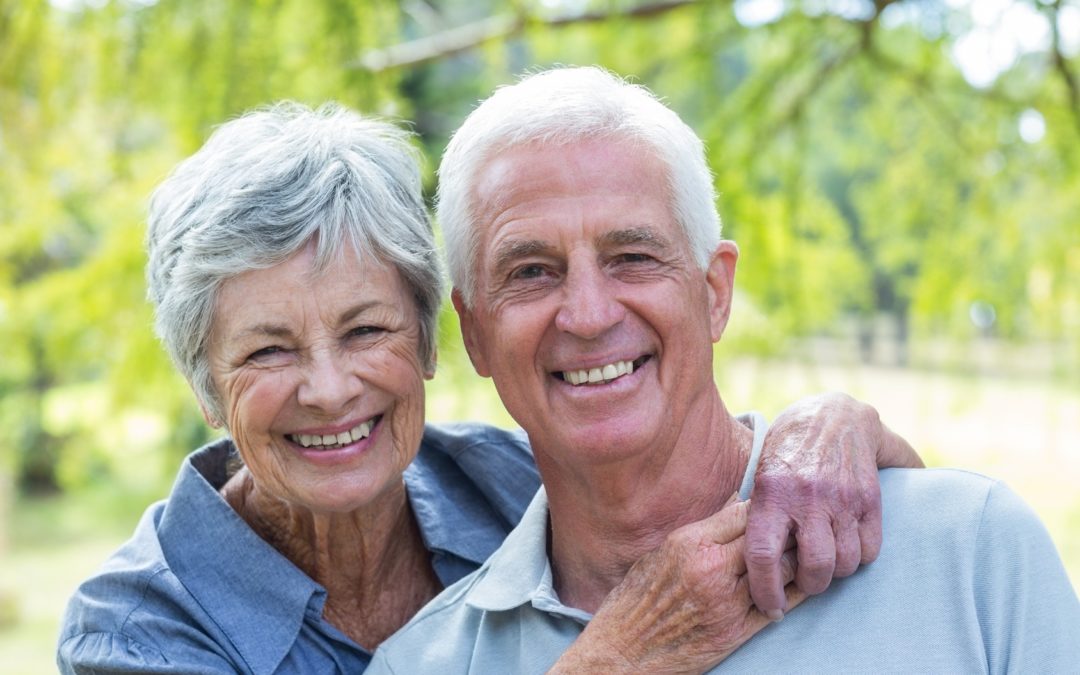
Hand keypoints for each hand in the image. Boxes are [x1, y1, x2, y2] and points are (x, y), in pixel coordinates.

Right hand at [550, 497, 804, 673]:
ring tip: (804, 553)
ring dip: (795, 561)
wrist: (623, 650)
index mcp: (690, 543)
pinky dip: (793, 594)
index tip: (775, 505)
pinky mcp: (736, 632)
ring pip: (781, 571)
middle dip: (786, 531)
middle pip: (768, 539)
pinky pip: (779, 606)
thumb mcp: (661, 552)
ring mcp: (726, 602)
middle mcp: (711, 569)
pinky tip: (799, 586)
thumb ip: (701, 530)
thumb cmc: (636, 600)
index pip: (744, 512)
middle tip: (799, 525)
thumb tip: (734, 504)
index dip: (765, 507)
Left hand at [745, 391, 921, 617]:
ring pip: (845, 564)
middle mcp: (808, 496)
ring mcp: (843, 498)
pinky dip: (859, 557)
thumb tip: (734, 566)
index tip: (769, 608)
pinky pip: (870, 550)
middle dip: (809, 586)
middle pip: (814, 568)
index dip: (764, 590)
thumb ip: (755, 516)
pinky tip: (845, 544)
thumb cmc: (786, 452)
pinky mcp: (870, 498)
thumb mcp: (759, 476)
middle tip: (802, 582)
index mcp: (771, 493)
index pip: (763, 554)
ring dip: (835, 573)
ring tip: (823, 561)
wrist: (833, 415)